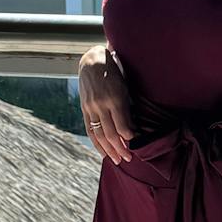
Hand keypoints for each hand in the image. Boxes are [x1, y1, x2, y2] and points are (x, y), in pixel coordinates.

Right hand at [79, 46, 134, 163]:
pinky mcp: (84, 109)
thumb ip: (128, 107)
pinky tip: (103, 152)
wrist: (92, 62)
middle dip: (121, 148)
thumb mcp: (125, 87)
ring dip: (109, 150)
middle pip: (110, 134)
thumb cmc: (114, 73)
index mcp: (115, 98)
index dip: (130, 138)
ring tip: (117, 160)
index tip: (137, 144)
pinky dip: (96, 143)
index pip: (123, 126)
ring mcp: (91, 108)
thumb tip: (134, 129)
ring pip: (99, 135)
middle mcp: (101, 105)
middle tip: (128, 159)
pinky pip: (90, 130)